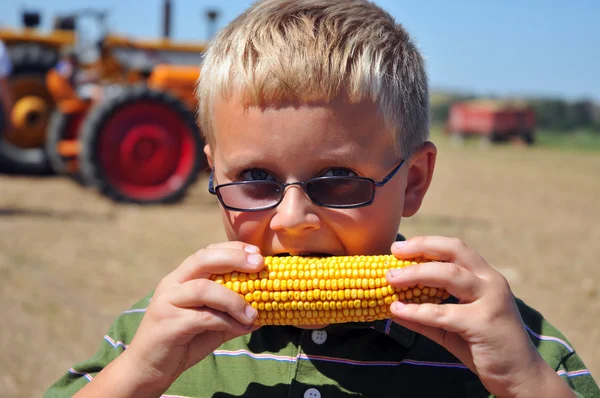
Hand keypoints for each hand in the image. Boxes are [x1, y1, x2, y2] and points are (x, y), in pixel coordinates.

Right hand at [122, 242, 262, 391]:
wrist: (148, 369)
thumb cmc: (183, 342)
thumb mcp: (213, 324)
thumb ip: (233, 315)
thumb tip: (265, 311)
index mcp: (181, 278)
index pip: (207, 252)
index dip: (232, 249)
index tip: (257, 253)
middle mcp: (172, 284)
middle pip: (202, 259)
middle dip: (233, 258)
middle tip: (259, 265)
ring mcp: (167, 302)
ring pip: (203, 289)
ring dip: (233, 299)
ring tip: (253, 314)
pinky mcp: (168, 324)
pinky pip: (203, 317)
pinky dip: (227, 321)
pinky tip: (242, 328)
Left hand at [386, 236, 572, 396]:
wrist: (520, 377)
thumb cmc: (485, 347)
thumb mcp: (451, 327)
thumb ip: (425, 316)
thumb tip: (392, 308)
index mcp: (485, 277)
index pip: (455, 248)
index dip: (426, 244)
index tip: (399, 248)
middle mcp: (491, 282)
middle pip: (454, 252)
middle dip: (421, 248)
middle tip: (394, 253)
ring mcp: (490, 301)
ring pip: (449, 276)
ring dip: (416, 274)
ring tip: (391, 279)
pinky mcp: (484, 323)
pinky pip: (443, 313)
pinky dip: (417, 310)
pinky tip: (397, 310)